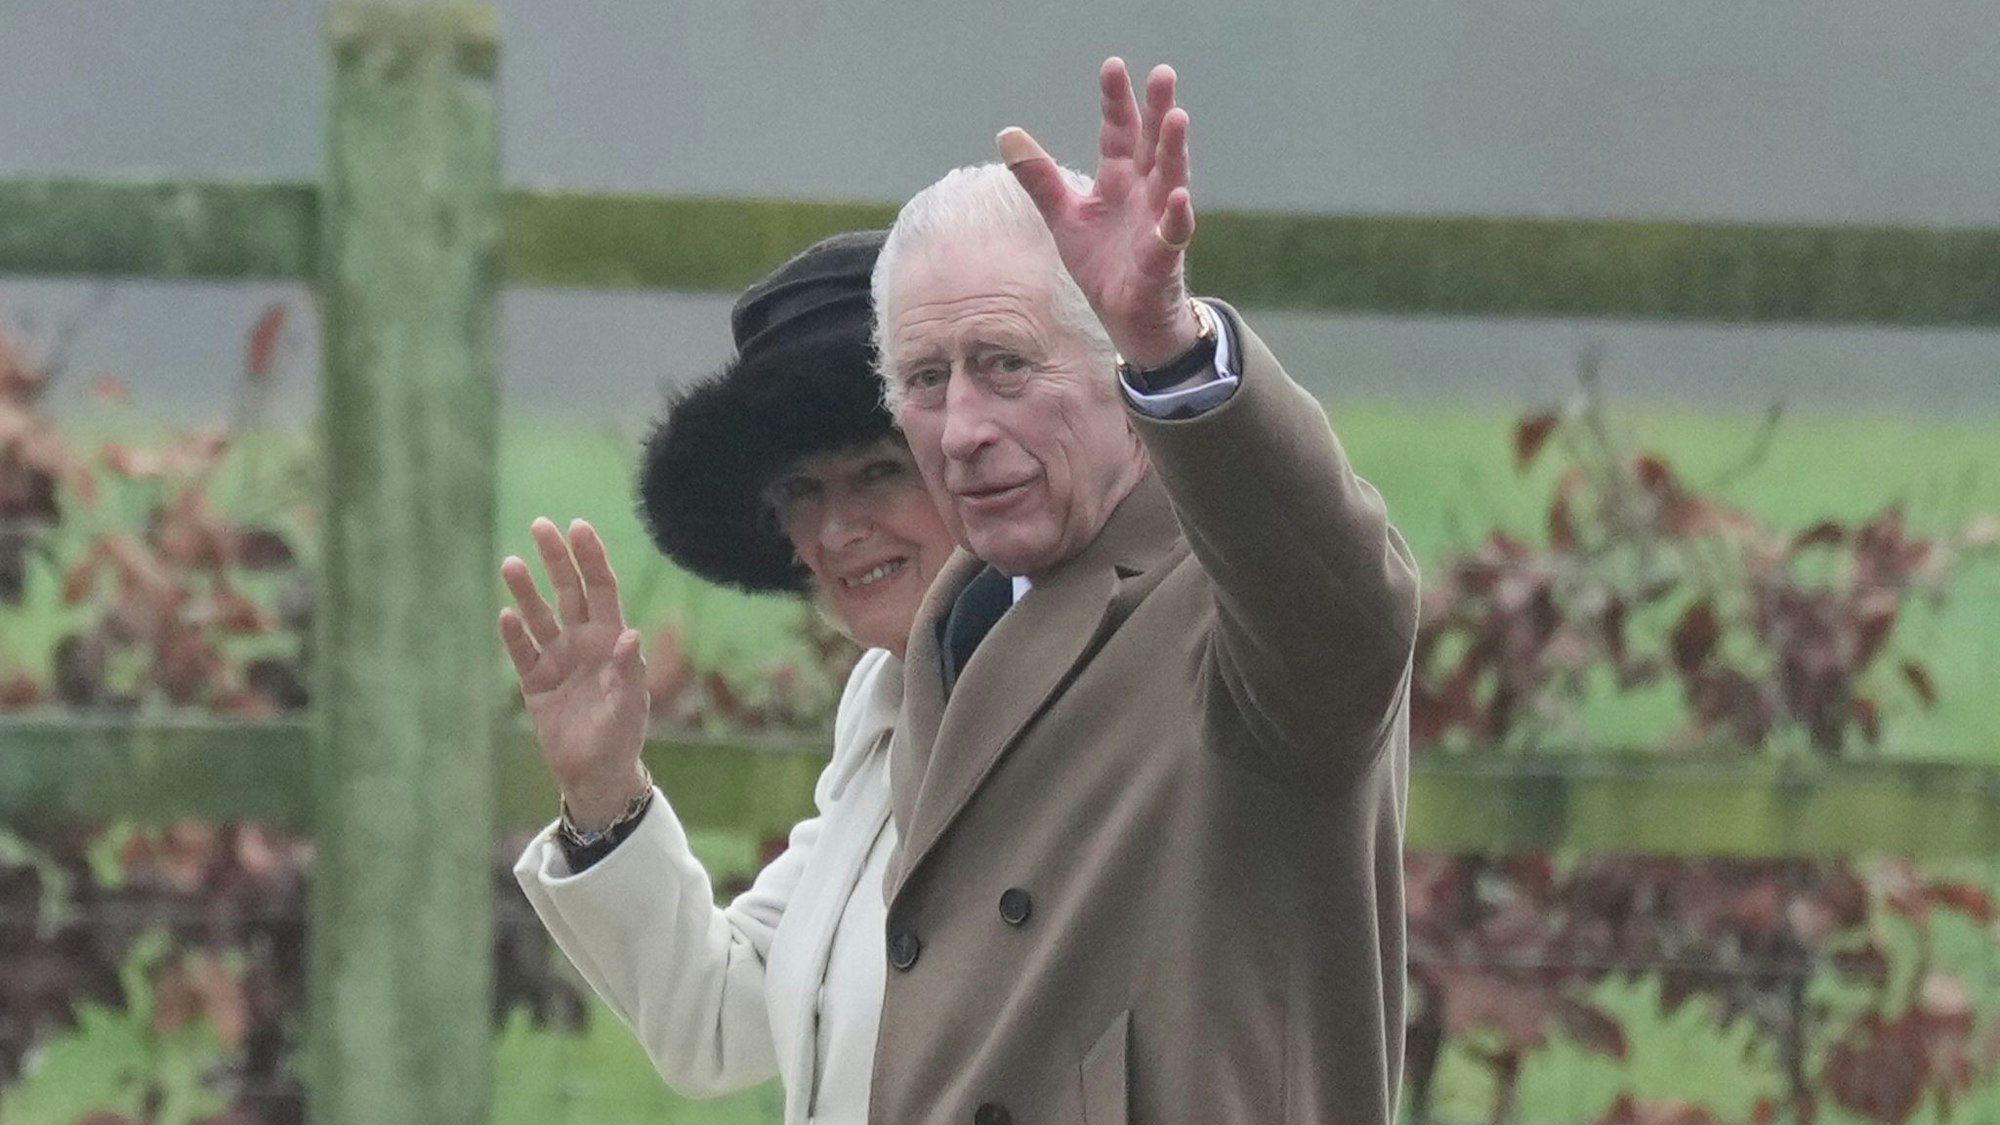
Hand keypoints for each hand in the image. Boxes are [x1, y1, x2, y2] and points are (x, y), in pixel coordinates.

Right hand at [498, 517, 649, 830]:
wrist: (595, 774)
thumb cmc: (621, 737)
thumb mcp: (629, 706)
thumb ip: (628, 671)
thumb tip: (631, 635)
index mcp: (611, 641)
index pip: (601, 589)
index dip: (591, 558)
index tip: (578, 527)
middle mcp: (584, 643)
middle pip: (569, 592)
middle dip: (557, 559)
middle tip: (541, 526)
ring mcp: (557, 661)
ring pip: (540, 616)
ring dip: (526, 591)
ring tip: (510, 563)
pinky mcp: (535, 684)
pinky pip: (521, 652)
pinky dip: (513, 634)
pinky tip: (505, 615)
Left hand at [1000, 58, 1201, 368]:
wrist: (1128, 318)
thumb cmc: (1102, 264)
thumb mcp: (1064, 218)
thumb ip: (1040, 178)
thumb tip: (1006, 133)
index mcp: (1119, 181)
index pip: (1119, 133)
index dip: (1116, 102)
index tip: (1113, 66)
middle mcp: (1144, 194)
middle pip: (1152, 145)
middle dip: (1157, 110)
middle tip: (1163, 74)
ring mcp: (1158, 224)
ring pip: (1170, 180)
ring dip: (1174, 150)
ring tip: (1177, 118)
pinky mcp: (1163, 260)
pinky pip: (1172, 236)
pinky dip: (1175, 217)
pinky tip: (1177, 198)